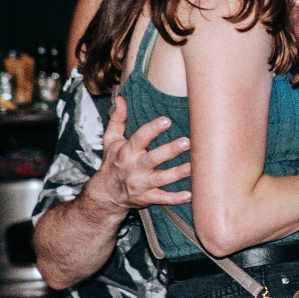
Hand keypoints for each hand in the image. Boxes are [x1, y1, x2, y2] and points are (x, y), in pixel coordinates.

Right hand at [83, 96, 191, 212]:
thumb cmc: (112, 163)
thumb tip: (121, 98)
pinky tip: (190, 194)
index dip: (152, 129)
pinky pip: (162, 199)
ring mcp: (141, 184)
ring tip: (193, 166)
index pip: (139, 138)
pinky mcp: (147, 198)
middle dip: (170, 150)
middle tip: (187, 142)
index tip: (166, 120)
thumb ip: (118, 119)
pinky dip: (175, 199)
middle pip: (153, 159)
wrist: (105, 194)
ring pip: (161, 179)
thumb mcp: (111, 140)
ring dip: (177, 173)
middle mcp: (133, 168)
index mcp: (126, 152)